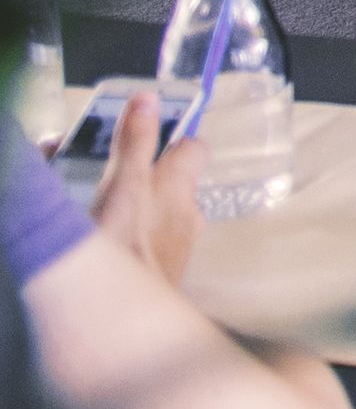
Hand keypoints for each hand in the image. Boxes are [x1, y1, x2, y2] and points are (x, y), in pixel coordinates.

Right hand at [91, 90, 199, 290]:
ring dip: (143, 211)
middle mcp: (189, 212)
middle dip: (152, 180)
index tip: (153, 139)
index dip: (177, 142)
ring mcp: (179, 245)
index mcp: (180, 184)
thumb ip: (136, 141)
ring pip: (165, 216)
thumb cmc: (124, 240)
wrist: (125, 310)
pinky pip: (154, 246)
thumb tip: (149, 97)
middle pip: (177, 185)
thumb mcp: (124, 182)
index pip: (195, 148)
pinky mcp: (165, 273)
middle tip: (116, 179)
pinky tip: (114, 246)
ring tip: (107, 213)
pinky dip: (138, 240)